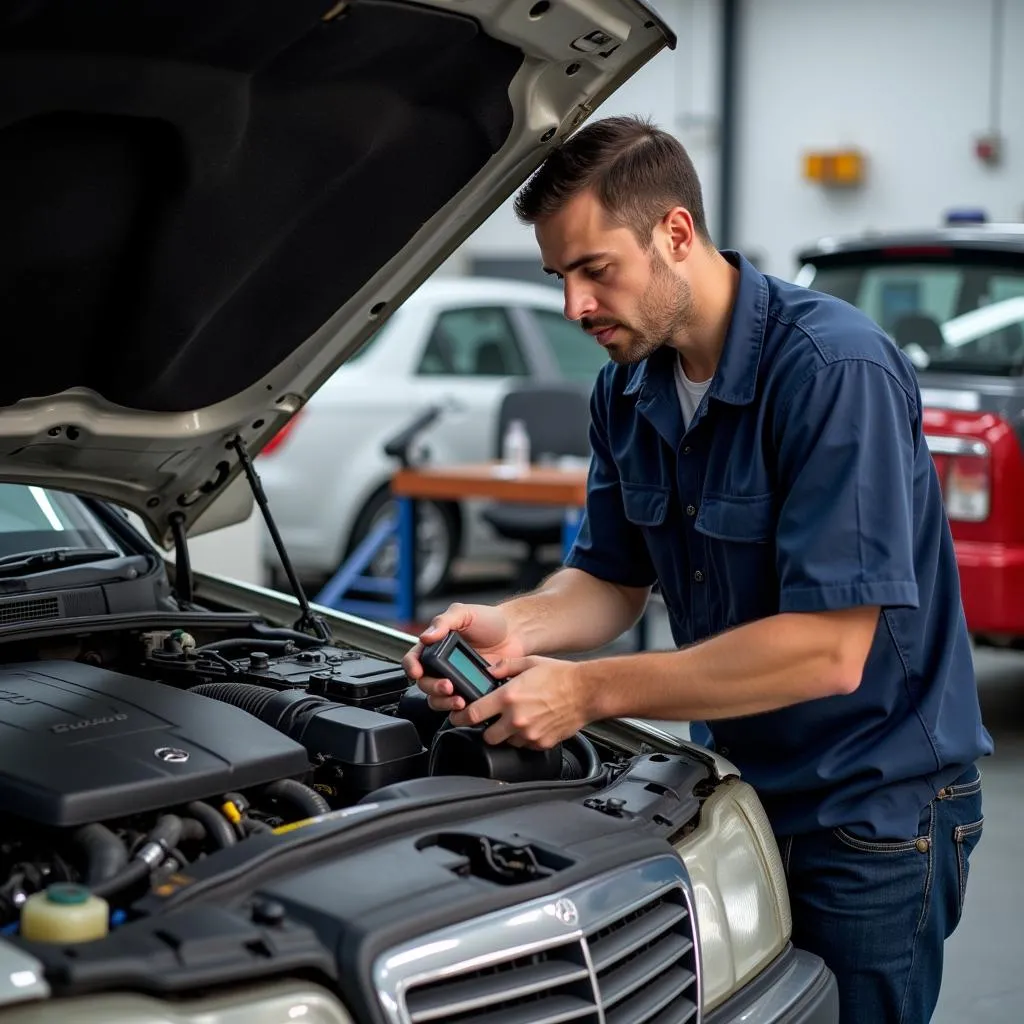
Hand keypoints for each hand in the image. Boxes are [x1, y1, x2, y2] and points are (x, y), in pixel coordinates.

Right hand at [402, 602, 524, 713]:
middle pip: (424, 683)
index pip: (413, 658)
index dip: (411, 667)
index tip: (417, 672)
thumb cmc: (489, 620)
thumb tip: (426, 636)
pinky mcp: (469, 691)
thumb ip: (443, 621)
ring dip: (444, 702)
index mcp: (435, 645)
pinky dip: (460, 707)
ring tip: (459, 699)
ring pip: (437, 698)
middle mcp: (442, 664)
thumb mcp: (464, 613)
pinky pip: (458, 704)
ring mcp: (455, 679)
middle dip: (432, 687)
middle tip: (447, 686)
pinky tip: (469, 702)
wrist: (515, 632)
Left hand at [450, 655, 588, 748]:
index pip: (473, 714)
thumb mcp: (529, 663)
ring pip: (506, 742)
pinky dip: (525, 738)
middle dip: (486, 729)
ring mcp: (529, 734)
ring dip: (507, 734)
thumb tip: (488, 671)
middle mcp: (516, 718)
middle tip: (492, 720)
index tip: (457, 717)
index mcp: (508, 697)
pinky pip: (525, 746)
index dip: (460, 717)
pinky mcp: (541, 743)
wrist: (587, 691)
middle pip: (486, 736)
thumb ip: (504, 666)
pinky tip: (533, 724)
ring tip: (518, 719)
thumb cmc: (560, 676)